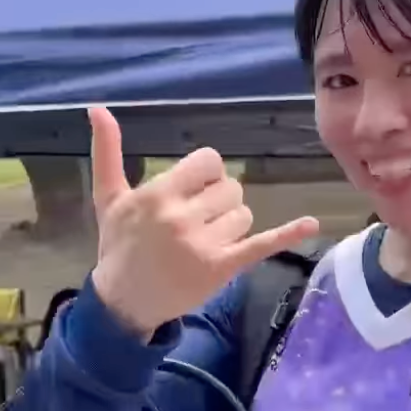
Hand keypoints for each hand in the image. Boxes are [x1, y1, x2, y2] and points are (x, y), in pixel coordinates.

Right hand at [88, 108, 318, 338]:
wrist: (122, 302)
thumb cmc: (118, 245)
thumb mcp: (108, 198)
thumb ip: (107, 152)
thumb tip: (98, 108)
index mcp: (159, 193)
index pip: (210, 162)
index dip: (207, 174)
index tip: (193, 190)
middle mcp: (183, 216)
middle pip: (231, 187)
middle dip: (218, 199)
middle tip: (195, 220)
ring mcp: (206, 244)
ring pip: (244, 213)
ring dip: (230, 224)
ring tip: (204, 240)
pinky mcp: (223, 268)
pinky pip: (262, 244)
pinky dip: (288, 234)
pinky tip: (312, 224)